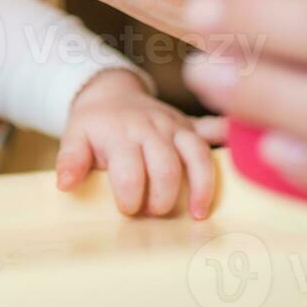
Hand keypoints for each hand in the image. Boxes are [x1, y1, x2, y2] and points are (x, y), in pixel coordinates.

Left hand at [57, 70, 217, 219]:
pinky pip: (213, 128)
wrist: (111, 91)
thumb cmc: (94, 123)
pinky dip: (228, 137)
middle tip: (157, 216)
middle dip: (164, 197)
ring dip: (202, 184)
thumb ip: (71, 159)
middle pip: (167, 166)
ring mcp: (175, 126)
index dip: (131, 195)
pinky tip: (241, 148)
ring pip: (196, 153)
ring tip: (200, 213)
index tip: (128, 211)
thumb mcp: (74, 136)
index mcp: (122, 135)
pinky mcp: (190, 126)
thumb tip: (66, 184)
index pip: (130, 170)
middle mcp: (153, 128)